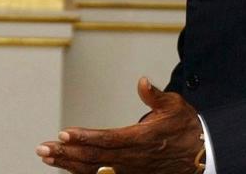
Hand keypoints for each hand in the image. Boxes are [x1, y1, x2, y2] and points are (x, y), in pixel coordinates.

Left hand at [36, 77, 203, 173]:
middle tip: (43, 148)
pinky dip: (82, 173)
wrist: (203, 154)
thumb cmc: (186, 127)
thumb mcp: (175, 106)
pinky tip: (68, 168)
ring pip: (94, 170)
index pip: (108, 139)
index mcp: (142, 139)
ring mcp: (131, 170)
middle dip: (67, 153)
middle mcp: (133, 158)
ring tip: (48, 157)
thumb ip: (155, 95)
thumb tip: (142, 81)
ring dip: (69, 164)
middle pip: (94, 158)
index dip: (84, 137)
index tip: (64, 133)